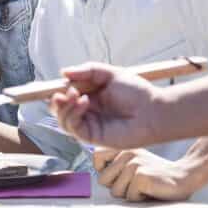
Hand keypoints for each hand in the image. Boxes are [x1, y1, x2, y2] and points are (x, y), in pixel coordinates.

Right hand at [48, 62, 163, 148]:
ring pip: (62, 119)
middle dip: (56, 99)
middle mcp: (86, 111)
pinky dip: (73, 113)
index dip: (56, 90)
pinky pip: (73, 127)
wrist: (154, 111)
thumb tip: (63, 72)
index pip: (65, 94)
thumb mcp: (110, 74)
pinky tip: (83, 102)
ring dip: (63, 106)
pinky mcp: (92, 136)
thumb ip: (86, 71)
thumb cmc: (137, 93)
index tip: (53, 82)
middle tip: (63, 90)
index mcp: (89, 96)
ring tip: (74, 94)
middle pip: (59, 108)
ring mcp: (88, 124)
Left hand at [94, 147, 196, 201]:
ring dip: (130, 194)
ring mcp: (134, 164)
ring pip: (115, 191)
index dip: (105, 171)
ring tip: (145, 185)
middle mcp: (126, 153)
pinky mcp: (141, 176)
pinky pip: (130, 196)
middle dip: (117, 186)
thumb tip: (95, 175)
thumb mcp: (131, 164)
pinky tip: (151, 189)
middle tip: (136, 182)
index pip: (96, 157)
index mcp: (122, 147)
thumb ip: (113, 165)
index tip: (120, 174)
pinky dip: (140, 198)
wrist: (184, 178)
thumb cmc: (155, 175)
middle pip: (103, 180)